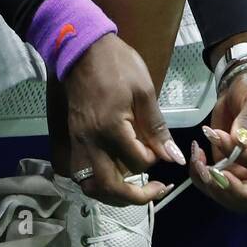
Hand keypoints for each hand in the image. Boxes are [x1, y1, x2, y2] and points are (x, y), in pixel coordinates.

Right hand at [62, 32, 183, 206]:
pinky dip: (97, 182)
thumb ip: (157, 129)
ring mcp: (78, 143)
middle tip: (155, 191)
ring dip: (112, 195)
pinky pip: (81, 174)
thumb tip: (174, 158)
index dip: (154, 160)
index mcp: (111, 129)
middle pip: (108, 187)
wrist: (82, 49)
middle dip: (134, 197)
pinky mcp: (72, 140)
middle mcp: (90, 143)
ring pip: (90, 186)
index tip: (163, 150)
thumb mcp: (144, 92)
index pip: (137, 163)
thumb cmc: (118, 65)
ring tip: (133, 190)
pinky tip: (112, 175)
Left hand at [188, 66, 246, 212]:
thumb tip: (239, 142)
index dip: (239, 156)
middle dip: (231, 190)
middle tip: (208, 173)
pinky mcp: (233, 171)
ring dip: (213, 187)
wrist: (244, 87)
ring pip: (236, 199)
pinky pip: (219, 187)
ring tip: (197, 162)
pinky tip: (197, 159)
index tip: (217, 135)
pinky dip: (203, 179)